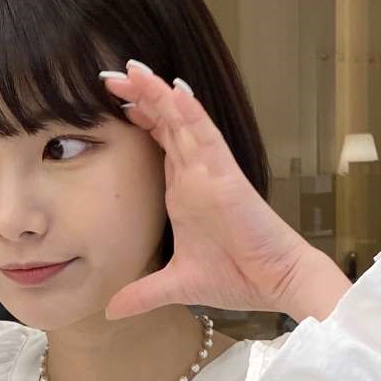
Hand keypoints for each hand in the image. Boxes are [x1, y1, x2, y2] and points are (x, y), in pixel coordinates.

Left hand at [99, 60, 311, 320]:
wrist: (274, 283)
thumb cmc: (237, 277)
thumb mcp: (176, 285)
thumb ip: (143, 293)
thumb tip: (110, 310)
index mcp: (184, 191)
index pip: (158, 143)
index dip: (137, 119)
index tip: (106, 100)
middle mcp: (196, 174)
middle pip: (165, 123)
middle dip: (139, 97)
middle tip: (109, 73)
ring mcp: (211, 172)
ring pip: (183, 122)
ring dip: (158, 95)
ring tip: (134, 70)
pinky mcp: (227, 176)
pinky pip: (207, 137)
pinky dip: (191, 113)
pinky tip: (173, 92)